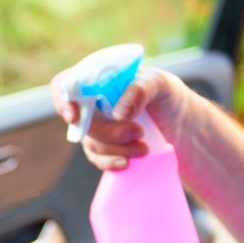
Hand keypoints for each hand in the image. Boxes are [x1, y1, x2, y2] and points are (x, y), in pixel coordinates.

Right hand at [50, 66, 186, 170]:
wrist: (180, 123)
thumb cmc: (167, 95)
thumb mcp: (160, 84)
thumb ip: (140, 90)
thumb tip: (117, 113)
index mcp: (98, 77)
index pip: (65, 84)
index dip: (63, 100)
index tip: (74, 117)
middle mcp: (91, 102)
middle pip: (79, 120)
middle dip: (107, 131)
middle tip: (138, 132)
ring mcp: (95, 126)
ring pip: (90, 142)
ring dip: (116, 148)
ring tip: (145, 147)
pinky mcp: (103, 147)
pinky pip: (96, 158)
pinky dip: (110, 163)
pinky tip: (126, 164)